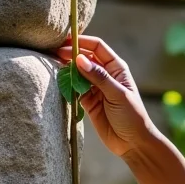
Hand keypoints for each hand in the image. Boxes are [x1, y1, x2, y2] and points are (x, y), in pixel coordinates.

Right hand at [55, 35, 153, 156]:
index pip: (98, 48)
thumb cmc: (132, 115)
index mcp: (116, 68)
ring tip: (51, 66)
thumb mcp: (117, 95)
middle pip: (85, 58)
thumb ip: (99, 78)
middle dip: (69, 54)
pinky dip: (66, 86)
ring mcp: (95, 88)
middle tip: (52, 53)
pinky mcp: (87, 101)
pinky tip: (57, 83)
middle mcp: (105, 75)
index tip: (64, 41)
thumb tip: (80, 59)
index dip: (82, 42)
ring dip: (66, 70)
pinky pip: (74, 89)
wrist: (133, 142)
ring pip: (77, 73)